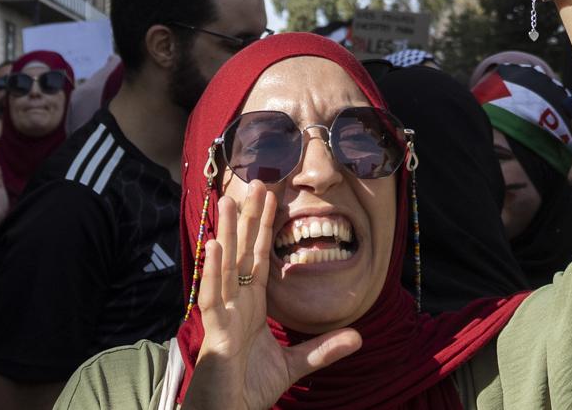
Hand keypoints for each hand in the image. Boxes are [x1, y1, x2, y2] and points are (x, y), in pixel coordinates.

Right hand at [183, 189, 359, 409]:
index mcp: (251, 307)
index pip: (258, 259)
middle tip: (255, 181)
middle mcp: (235, 304)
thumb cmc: (248, 389)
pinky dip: (214, 273)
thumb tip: (358, 336)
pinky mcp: (215, 332)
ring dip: (227, 233)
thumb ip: (322, 350)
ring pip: (225, 267)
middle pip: (242, 253)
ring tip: (229, 201)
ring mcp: (223, 316)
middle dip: (248, 219)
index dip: (264, 228)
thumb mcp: (293, 366)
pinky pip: (213, 297)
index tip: (271, 196)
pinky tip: (216, 246)